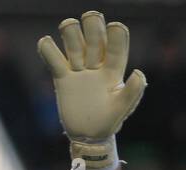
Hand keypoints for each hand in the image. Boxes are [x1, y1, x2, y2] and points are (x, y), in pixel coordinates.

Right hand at [37, 10, 146, 169]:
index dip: (116, 34)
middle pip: (94, 37)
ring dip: (71, 32)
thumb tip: (139, 72)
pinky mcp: (62, 77)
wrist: (88, 136)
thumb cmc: (108, 122)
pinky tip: (47, 44)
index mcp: (113, 71)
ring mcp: (78, 69)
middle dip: (93, 26)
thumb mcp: (122, 109)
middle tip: (90, 18)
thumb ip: (132, 92)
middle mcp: (96, 65)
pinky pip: (52, 57)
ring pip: (73, 41)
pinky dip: (46, 48)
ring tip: (68, 28)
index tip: (115, 26)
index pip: (116, 47)